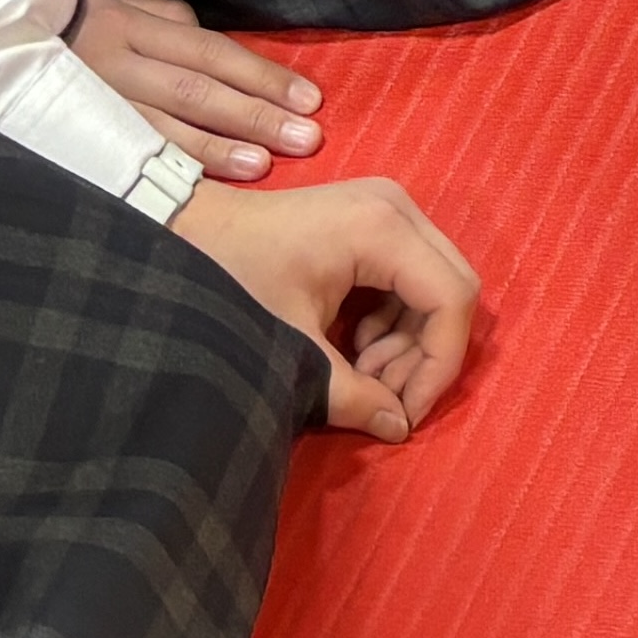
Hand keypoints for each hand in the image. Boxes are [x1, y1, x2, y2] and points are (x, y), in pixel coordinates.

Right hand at [75, 0, 324, 181]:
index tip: (309, 99)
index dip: (260, 77)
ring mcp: (91, 105)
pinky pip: (127, 157)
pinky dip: (166, 172)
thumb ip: (173, 24)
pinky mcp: (75, 137)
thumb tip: (222, 55)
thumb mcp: (124, 0)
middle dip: (253, 117)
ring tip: (263, 167)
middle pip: (195, 93)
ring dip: (216, 152)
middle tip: (305, 138)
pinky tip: (201, 191)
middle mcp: (115, 66)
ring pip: (161, 131)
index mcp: (131, 25)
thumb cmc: (73, 14)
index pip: (209, 53)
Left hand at [167, 173, 481, 438]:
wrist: (187, 233)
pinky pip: (411, 279)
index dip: (440, 363)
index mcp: (383, 229)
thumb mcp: (290, 348)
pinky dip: (394, 322)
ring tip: (362, 374)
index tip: (407, 412)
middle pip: (451, 289)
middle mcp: (398, 209)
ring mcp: (389, 210)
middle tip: (384, 396)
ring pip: (434, 286)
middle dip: (427, 354)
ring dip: (409, 342)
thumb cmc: (234, 283)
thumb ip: (349, 394)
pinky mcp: (375, 221)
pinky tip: (354, 348)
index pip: (451, 298)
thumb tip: (398, 429)